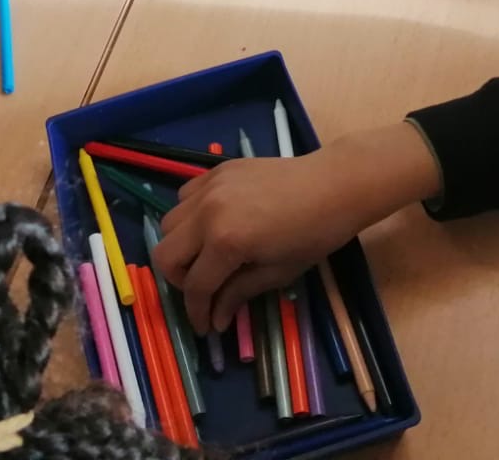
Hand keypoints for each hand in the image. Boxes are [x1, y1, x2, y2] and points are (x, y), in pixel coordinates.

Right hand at [154, 124, 441, 332]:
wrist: (333, 185)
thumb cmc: (314, 235)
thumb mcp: (278, 273)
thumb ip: (238, 294)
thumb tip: (216, 320)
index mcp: (225, 242)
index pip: (195, 286)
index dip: (197, 313)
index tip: (205, 328)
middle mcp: (206, 212)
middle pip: (165, 254)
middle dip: (179, 281)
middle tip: (203, 291)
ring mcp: (208, 187)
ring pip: (168, 224)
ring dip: (181, 247)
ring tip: (206, 257)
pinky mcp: (215, 170)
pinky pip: (184, 197)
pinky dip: (189, 216)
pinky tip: (212, 225)